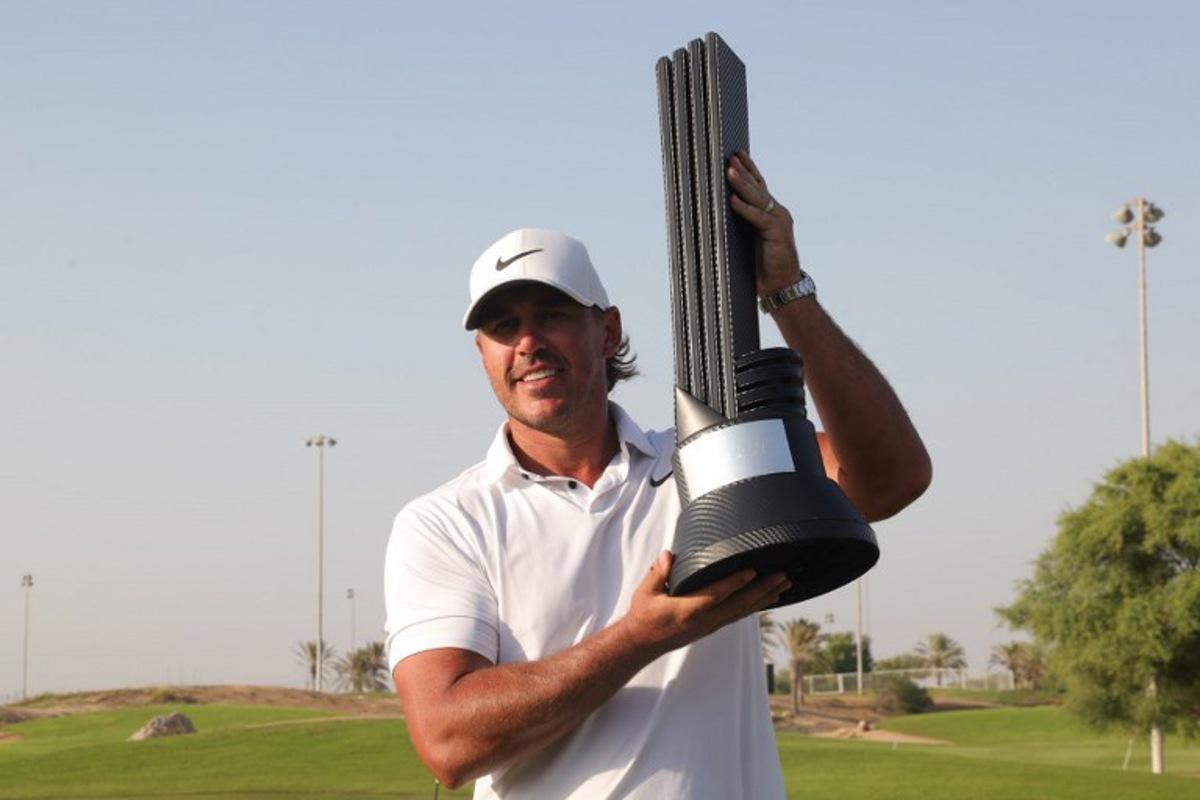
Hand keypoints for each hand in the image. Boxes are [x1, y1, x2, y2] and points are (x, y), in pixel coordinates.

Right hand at [620, 550, 789, 657]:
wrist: (642, 643)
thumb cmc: (643, 615)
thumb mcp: (646, 592)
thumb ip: (658, 572)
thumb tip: (669, 556)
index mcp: (688, 610)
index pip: (716, 595)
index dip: (735, 583)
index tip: (752, 571)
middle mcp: (704, 620)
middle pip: (739, 604)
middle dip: (763, 589)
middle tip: (783, 575)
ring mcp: (710, 625)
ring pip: (743, 611)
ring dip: (765, 598)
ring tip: (784, 585)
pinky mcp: (712, 627)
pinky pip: (738, 615)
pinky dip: (755, 606)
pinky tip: (767, 598)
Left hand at [727, 150, 802, 294]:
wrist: (782, 286)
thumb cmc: (765, 266)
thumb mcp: (752, 239)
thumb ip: (744, 224)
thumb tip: (721, 211)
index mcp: (771, 213)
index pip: (759, 186)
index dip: (749, 170)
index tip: (738, 154)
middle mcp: (777, 213)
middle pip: (758, 187)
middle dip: (743, 170)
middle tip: (730, 155)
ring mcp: (779, 221)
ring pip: (757, 198)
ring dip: (742, 183)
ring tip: (729, 170)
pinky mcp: (777, 233)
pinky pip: (757, 217)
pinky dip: (744, 209)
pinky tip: (732, 200)